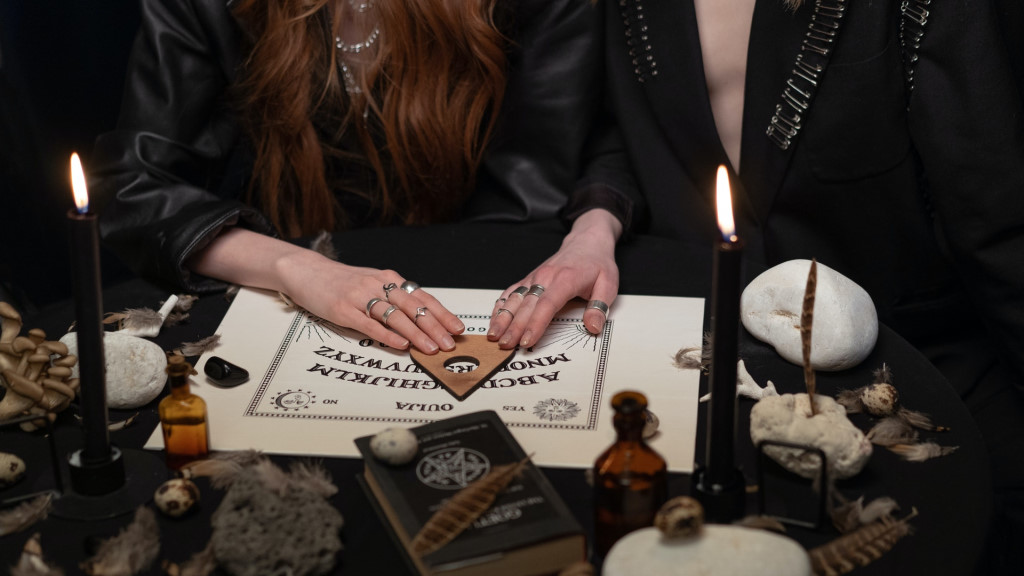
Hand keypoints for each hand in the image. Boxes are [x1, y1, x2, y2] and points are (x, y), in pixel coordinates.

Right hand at [188, 228, 463, 353]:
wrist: (306, 271)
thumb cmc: (342, 281)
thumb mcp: (372, 283)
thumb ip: (394, 298)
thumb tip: (422, 317)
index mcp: (389, 279)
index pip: (422, 298)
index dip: (442, 314)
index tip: (457, 328)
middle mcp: (378, 285)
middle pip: (413, 308)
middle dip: (435, 327)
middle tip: (450, 344)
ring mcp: (360, 297)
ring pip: (395, 317)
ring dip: (416, 334)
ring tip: (431, 348)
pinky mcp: (343, 310)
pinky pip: (369, 324)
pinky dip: (386, 335)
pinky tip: (400, 345)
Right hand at [487, 209, 620, 348]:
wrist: (586, 242)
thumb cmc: (597, 264)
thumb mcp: (609, 284)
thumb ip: (600, 307)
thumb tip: (592, 327)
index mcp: (566, 279)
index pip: (547, 304)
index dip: (535, 324)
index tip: (527, 341)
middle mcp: (545, 277)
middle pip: (526, 305)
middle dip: (514, 327)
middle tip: (505, 346)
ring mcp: (534, 277)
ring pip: (514, 299)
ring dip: (502, 318)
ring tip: (493, 336)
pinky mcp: (529, 279)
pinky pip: (510, 292)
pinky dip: (500, 306)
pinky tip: (493, 320)